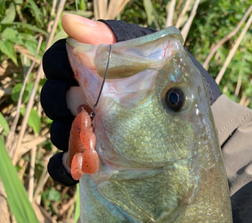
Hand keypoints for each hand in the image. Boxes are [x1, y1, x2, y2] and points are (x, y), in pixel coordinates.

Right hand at [41, 14, 220, 184]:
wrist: (193, 123)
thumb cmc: (171, 84)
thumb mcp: (148, 56)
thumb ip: (112, 40)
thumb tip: (70, 20)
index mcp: (92, 72)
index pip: (57, 64)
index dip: (59, 67)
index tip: (74, 74)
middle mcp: (84, 101)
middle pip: (53, 100)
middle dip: (65, 105)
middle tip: (88, 111)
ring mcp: (87, 132)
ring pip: (58, 132)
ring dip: (71, 137)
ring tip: (93, 141)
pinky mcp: (93, 159)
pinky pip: (65, 165)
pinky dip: (67, 166)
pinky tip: (81, 167)